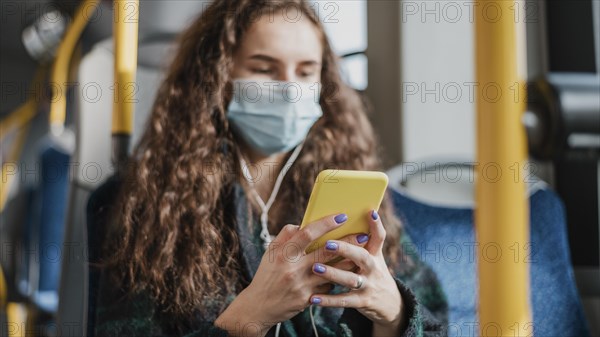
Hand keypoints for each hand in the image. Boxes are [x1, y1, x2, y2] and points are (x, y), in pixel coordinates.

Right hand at [215, 213, 367, 336]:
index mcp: (284, 253)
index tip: (342, 216)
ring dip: (349, 261)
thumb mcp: (270, 252)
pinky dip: (336, 278)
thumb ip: (286, 235)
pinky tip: (345, 273)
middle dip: (348, 242)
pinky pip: (328, 287)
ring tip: (363, 253)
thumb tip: (302, 224)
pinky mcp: (308, 300)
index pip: (308, 233)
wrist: (259, 307)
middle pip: (327, 252)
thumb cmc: (266, 275)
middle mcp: (293, 269)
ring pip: (333, 271)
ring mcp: (302, 285)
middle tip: (364, 235)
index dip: (326, 224)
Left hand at [308, 210, 406, 332]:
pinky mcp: (362, 301)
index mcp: (374, 254)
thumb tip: (337, 220)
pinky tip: (313, 297)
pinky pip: (344, 300)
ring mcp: (368, 285)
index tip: (370, 212)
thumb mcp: (371, 256)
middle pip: (362, 257)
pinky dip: (329, 299)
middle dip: (346, 249)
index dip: (376, 225)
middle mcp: (373, 268)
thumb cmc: (371, 272)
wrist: (388, 303)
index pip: (379, 237)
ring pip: (351, 279)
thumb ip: (357, 242)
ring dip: (333, 273)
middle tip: (328, 243)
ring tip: (315, 267)